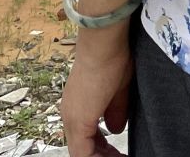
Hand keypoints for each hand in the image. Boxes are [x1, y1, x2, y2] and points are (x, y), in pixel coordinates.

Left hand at [61, 27, 132, 156]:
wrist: (104, 43)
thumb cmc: (113, 56)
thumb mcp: (118, 89)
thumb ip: (116, 111)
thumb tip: (115, 129)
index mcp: (78, 106)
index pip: (86, 138)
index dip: (103, 149)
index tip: (118, 153)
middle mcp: (70, 114)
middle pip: (83, 149)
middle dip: (104, 155)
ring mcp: (72, 118)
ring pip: (81, 152)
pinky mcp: (78, 121)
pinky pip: (83, 153)